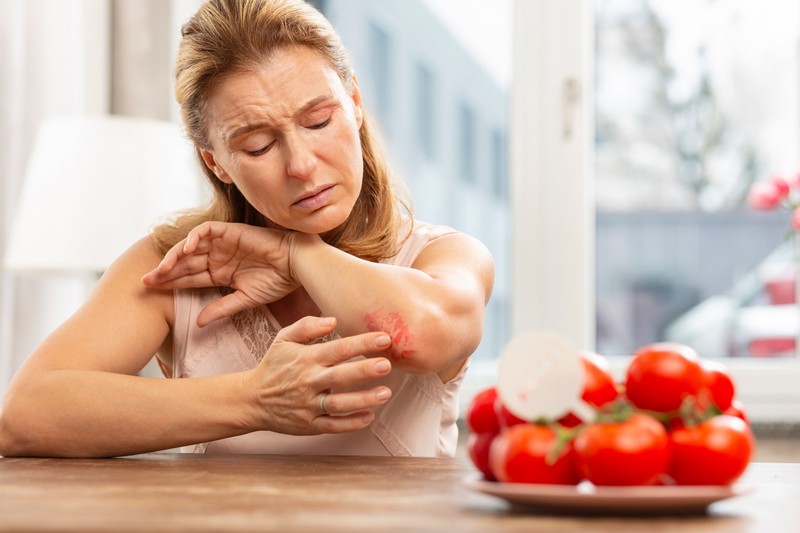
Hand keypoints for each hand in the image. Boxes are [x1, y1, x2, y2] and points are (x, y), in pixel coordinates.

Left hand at [142, 221, 297, 325]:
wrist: (295, 264)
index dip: (170, 283)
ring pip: (190, 246)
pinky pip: (205, 231)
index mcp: (220, 273)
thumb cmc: (276, 281)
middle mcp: (217, 257)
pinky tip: (186, 250)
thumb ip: (221, 308)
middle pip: (184, 263)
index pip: (189, 278)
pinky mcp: (229, 231)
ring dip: (174, 256)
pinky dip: (193, 238)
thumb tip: (198, 324)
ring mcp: (222, 243)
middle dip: (165, 271)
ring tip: (162, 269)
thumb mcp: (245, 299)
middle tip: (146, 281)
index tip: (151, 291)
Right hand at [242, 316, 393, 434]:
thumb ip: (307, 326)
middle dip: (364, 370)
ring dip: (363, 399)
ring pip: (339, 404)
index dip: (362, 343)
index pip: (338, 349)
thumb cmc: (274, 366)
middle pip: (340, 376)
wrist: (251, 399)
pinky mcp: (308, 425)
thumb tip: (333, 320)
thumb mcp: (283, 339)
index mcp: (306, 359)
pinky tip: (369, 417)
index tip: (384, 339)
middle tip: (387, 364)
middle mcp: (308, 382)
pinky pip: (332, 426)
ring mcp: (308, 405)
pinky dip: (350, 424)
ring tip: (386, 393)